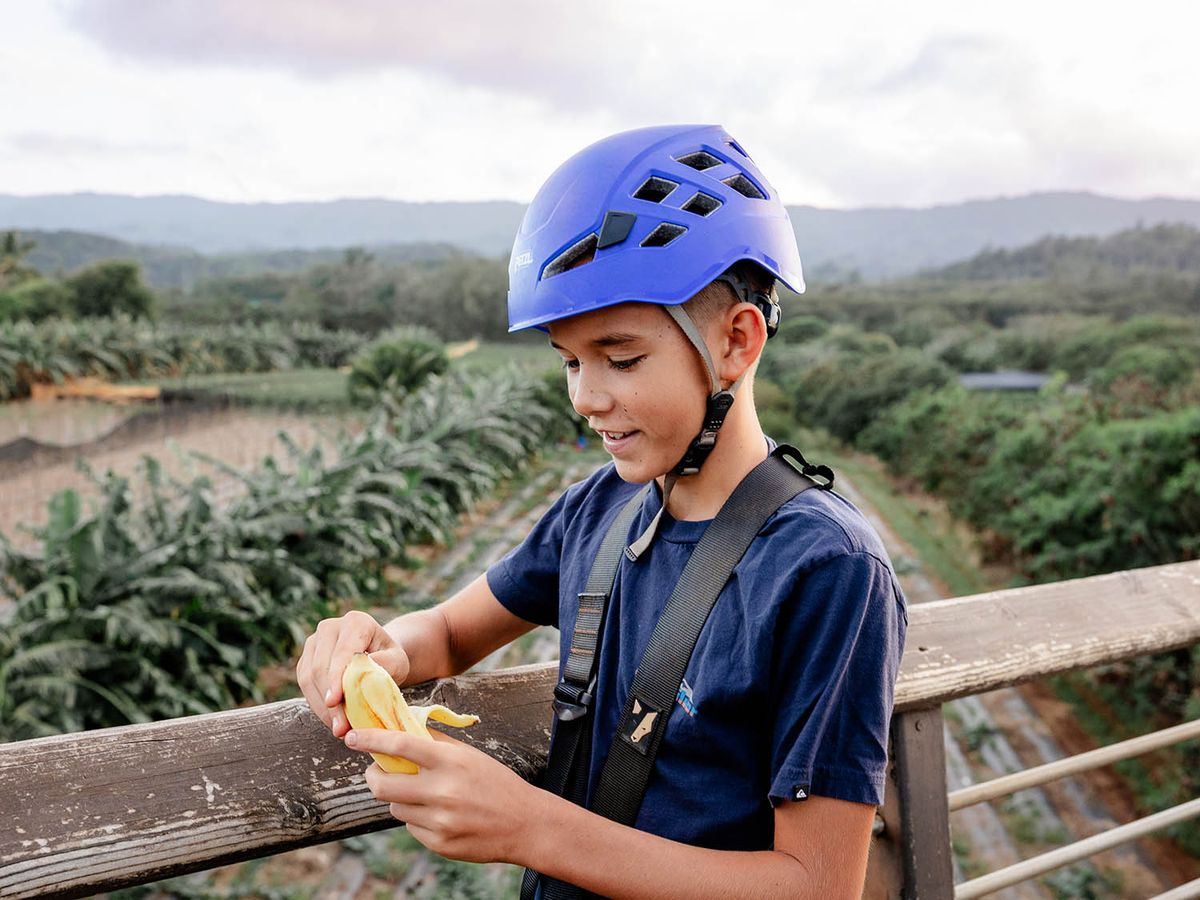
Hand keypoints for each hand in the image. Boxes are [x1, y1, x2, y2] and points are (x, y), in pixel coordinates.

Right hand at [295, 610, 410, 737]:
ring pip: (308, 678)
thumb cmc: (390, 658)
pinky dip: (317, 705)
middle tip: (341, 728)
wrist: (378, 654)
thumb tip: (361, 673)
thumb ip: (385, 664)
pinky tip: (331, 720)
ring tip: (338, 729)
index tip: (334, 702)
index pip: (342, 652)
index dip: (336, 678)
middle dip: (330, 701)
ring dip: (322, 708)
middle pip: (321, 667)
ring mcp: (314, 642)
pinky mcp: (305, 659)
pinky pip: (304, 685)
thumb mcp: (398, 661)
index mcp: (356, 622)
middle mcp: (330, 627)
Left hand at [346, 727, 538, 864]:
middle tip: (377, 771)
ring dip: (400, 799)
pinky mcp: (439, 844)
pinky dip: (417, 818)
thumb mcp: (468, 756)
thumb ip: (434, 744)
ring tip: (423, 794)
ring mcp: (439, 822)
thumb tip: (400, 728)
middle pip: (382, 786)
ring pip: (395, 808)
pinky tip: (440, 815)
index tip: (352, 736)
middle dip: (373, 776)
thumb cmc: (495, 782)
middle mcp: (442, 792)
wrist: (524, 823)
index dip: (371, 739)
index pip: (400, 745)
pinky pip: (411, 827)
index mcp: (450, 762)